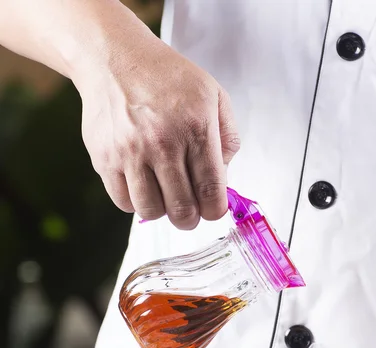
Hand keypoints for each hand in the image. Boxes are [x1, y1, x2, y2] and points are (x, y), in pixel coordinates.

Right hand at [78, 36, 239, 228]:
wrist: (114, 58)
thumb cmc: (168, 79)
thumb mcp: (214, 96)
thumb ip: (228, 139)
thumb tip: (223, 180)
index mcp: (196, 129)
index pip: (211, 191)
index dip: (215, 210)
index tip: (212, 210)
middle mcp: (163, 143)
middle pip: (182, 209)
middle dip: (190, 218)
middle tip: (189, 211)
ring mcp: (130, 152)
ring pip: (151, 210)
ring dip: (162, 211)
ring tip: (164, 195)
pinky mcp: (104, 158)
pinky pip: (123, 201)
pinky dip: (136, 201)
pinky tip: (143, 185)